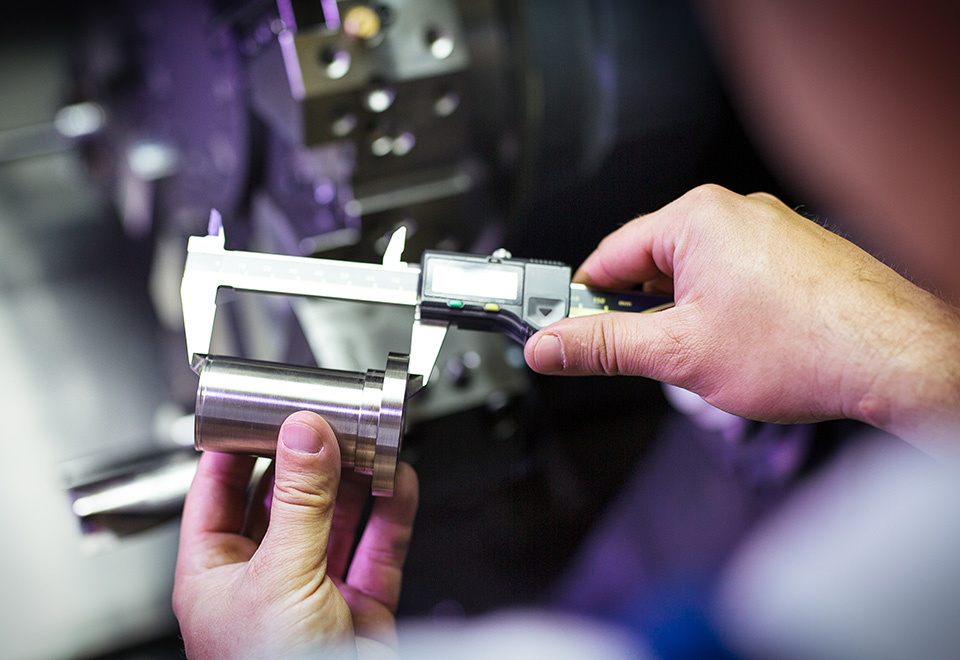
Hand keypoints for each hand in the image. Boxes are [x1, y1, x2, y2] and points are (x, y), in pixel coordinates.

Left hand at [173, 411, 418, 659]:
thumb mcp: (280, 576)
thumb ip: (299, 502)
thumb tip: (306, 434)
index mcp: (215, 572)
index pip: (219, 490)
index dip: (241, 445)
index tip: (265, 405)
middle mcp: (264, 577)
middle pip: (287, 498)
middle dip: (312, 457)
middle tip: (332, 416)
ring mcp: (315, 591)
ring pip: (339, 518)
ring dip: (357, 478)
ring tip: (372, 438)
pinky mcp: (361, 606)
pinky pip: (378, 547)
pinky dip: (392, 511)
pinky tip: (398, 481)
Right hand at [524, 185, 959, 454]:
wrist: (899, 360)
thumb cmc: (808, 346)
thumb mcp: (679, 354)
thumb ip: (603, 348)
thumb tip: (551, 347)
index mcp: (697, 218)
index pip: (608, 256)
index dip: (583, 301)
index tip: (569, 331)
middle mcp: (734, 213)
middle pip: (650, 265)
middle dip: (640, 314)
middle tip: (645, 356)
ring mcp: (769, 231)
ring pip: (693, 276)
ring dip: (682, 316)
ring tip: (707, 356)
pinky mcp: (793, 255)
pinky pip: (732, 278)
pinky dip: (720, 312)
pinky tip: (740, 347)